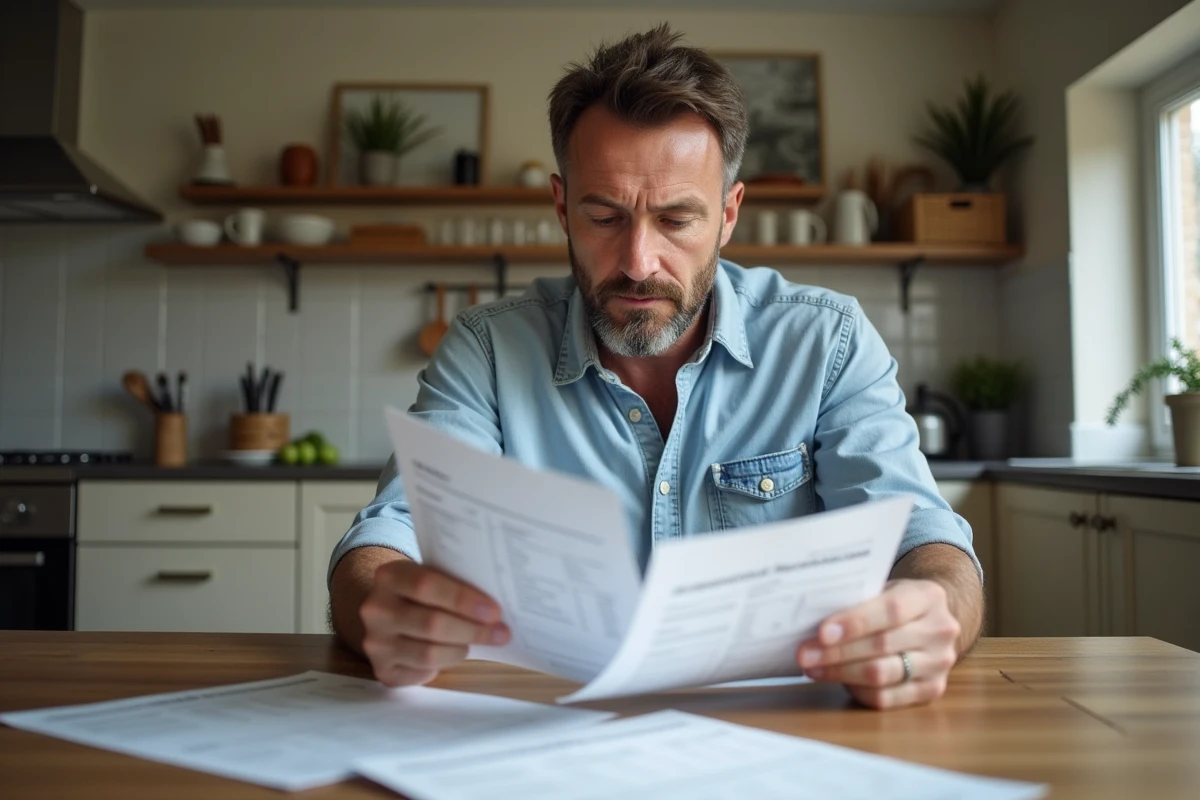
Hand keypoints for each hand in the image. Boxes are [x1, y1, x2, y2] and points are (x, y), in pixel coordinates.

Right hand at [359, 559, 510, 686]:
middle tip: (501, 633)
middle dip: (472, 630)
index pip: (427, 586)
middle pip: (431, 623)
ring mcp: (376, 642)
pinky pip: (421, 672)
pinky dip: (443, 665)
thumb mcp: (430, 577)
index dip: (463, 600)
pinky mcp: (382, 670)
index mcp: (389, 576)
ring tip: (474, 643)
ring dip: (460, 649)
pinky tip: (451, 654)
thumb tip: (496, 608)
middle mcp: (376, 609)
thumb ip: (454, 584)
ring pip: (428, 653)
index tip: (494, 611)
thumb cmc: (421, 594)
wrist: (387, 614)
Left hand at [796, 579, 960, 709]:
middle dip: (837, 652)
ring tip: (812, 668)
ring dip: (840, 673)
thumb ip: (858, 600)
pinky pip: (886, 698)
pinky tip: (836, 680)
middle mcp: (940, 630)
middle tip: (804, 654)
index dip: (855, 622)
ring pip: (882, 674)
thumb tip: (811, 618)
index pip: (891, 610)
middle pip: (883, 645)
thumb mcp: (884, 588)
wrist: (932, 620)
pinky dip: (856, 690)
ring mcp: (939, 663)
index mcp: (928, 597)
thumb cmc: (895, 602)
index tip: (822, 632)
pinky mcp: (932, 690)